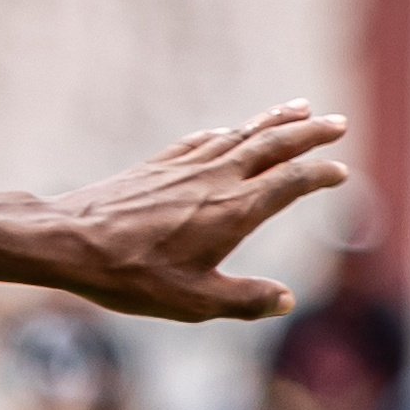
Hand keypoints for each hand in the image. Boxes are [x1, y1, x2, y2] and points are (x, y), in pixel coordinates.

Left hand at [33, 104, 352, 322]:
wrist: (69, 241)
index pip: (290, 182)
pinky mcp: (157, 165)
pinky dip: (226, 132)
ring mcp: (186, 167)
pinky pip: (203, 140)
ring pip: (240, 134)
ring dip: (274, 120)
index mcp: (234, 211)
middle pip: (273, 145)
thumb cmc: (130, 277)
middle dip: (309, 131)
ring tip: (300, 108)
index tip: (340, 172)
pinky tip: (229, 131)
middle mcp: (216, 179)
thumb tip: (286, 300)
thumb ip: (243, 301)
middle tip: (338, 122)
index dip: (319, 174)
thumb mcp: (192, 302)